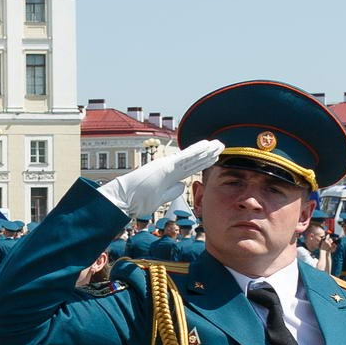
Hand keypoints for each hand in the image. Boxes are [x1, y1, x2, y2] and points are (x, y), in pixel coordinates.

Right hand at [95, 140, 222, 223]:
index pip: (190, 168)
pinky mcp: (166, 166)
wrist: (123, 199)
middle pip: (194, 160)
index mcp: (169, 176)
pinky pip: (185, 157)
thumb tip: (183, 186)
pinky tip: (207, 145)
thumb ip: (172, 192)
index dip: (203, 162)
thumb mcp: (160, 199)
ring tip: (219, 144)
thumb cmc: (137, 200)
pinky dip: (197, 150)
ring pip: (192, 157)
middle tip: (221, 146)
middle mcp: (170, 168)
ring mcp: (168, 166)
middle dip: (208, 154)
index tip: (214, 158)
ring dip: (207, 150)